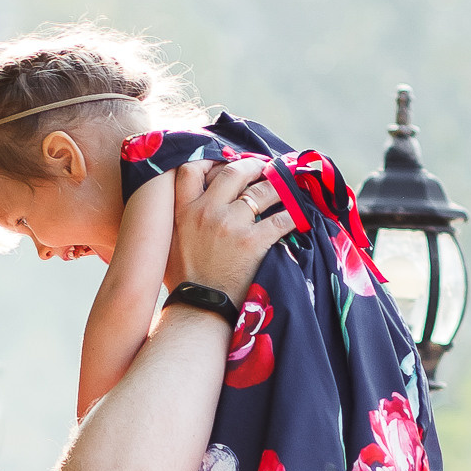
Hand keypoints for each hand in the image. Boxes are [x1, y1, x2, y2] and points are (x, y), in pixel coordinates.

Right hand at [171, 154, 282, 310]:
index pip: (191, 170)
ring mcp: (230, 225)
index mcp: (183, 211)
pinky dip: (293, 214)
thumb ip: (179, 219)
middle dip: (253, 168)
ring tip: (286, 186)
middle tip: (264, 169)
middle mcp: (206, 211)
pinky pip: (280, 219)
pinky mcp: (252, 242)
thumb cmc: (185, 280)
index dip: (212, 161)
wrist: (198, 309)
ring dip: (277, 185)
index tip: (226, 163)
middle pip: (233, 173)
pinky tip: (300, 214)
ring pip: (261, 191)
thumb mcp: (171, 242)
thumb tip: (191, 206)